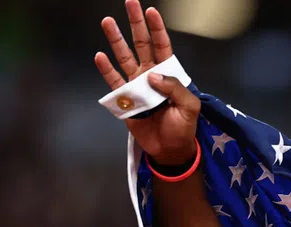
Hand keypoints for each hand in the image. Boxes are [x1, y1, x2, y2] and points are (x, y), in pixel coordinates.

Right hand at [94, 0, 199, 164]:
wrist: (170, 149)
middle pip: (141, 44)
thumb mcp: (190, 108)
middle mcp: (151, 74)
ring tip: (107, 21)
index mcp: (169, 74)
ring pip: (124, 57)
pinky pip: (114, 81)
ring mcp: (137, 85)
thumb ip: (175, 88)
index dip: (157, 29)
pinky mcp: (126, 99)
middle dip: (135, 24)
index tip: (151, 11)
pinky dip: (106, 69)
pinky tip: (100, 56)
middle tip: (129, 3)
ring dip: (116, 40)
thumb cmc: (183, 128)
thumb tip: (152, 74)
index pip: (162, 46)